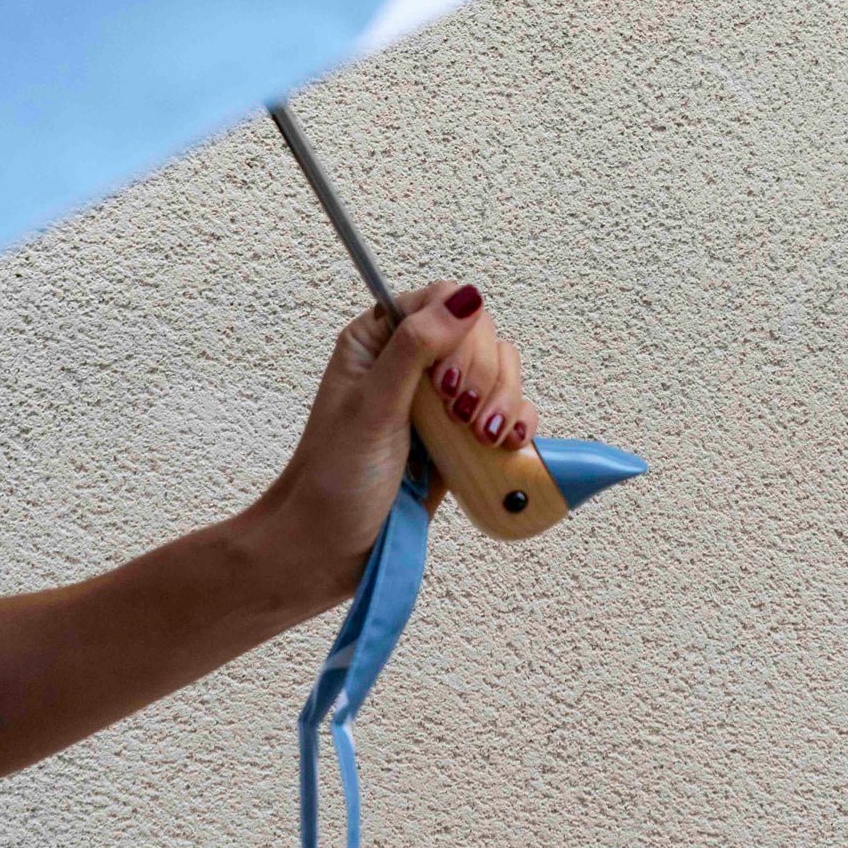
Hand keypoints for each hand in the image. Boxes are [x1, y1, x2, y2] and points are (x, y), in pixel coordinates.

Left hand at [239, 281, 539, 611]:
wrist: (330, 548)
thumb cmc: (335, 479)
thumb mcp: (372, 408)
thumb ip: (414, 349)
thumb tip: (465, 299)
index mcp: (378, 341)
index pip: (440, 302)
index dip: (458, 333)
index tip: (446, 381)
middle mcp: (412, 364)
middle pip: (480, 336)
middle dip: (483, 375)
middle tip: (462, 416)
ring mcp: (440, 402)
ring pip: (500, 374)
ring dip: (504, 400)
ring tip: (483, 437)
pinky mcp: (461, 437)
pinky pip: (507, 413)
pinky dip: (517, 424)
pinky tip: (508, 443)